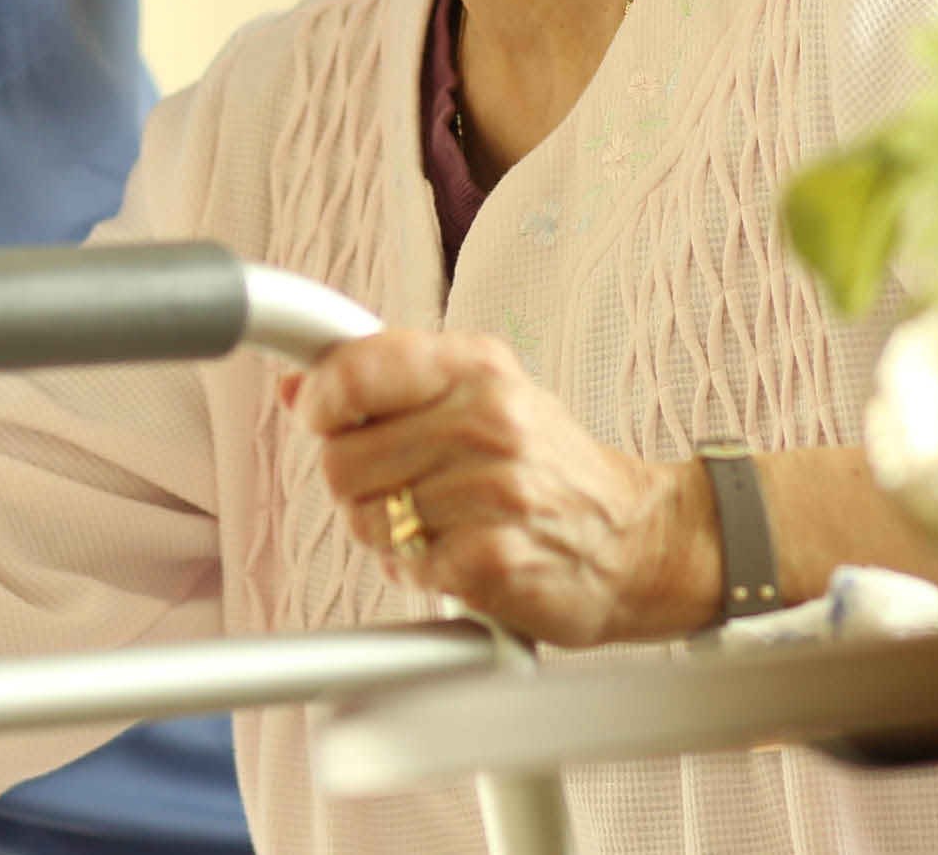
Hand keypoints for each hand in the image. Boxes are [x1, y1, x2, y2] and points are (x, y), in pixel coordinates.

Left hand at [291, 330, 712, 646]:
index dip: (319, 400)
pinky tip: (458, 557)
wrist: (640, 540)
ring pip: (365, 518)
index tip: (319, 416)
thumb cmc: (548, 466)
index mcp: (477, 367)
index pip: (357, 370)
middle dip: (355, 482)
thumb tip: (297, 384)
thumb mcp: (481, 393)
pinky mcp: (491, 561)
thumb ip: (389, 383)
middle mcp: (487, 421)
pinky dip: (418, 571)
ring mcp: (492, 491)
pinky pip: (403, 567)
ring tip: (438, 523)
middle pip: (342, 458)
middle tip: (401, 486)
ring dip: (386, 532)